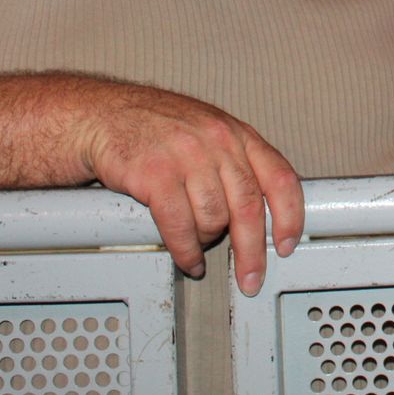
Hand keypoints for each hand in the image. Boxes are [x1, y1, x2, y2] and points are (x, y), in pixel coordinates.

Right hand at [75, 84, 303, 295]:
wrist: (104, 116)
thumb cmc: (157, 129)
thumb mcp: (209, 134)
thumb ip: (236, 165)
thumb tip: (261, 213)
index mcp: (238, 134)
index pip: (280, 177)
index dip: (290, 216)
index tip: (288, 244)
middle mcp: (218, 142)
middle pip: (248, 207)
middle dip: (252, 251)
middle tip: (251, 278)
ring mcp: (187, 156)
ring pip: (213, 219)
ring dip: (208, 243)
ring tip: (199, 246)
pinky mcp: (155, 174)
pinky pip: (179, 225)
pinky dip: (185, 251)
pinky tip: (186, 259)